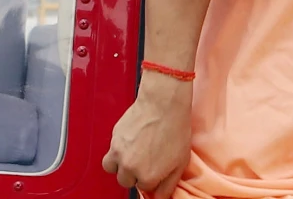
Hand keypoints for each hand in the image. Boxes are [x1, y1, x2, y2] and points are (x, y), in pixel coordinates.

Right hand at [102, 74, 193, 198]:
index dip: (151, 177)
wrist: (164, 103)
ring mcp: (119, 153)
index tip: (156, 168)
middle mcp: (130, 167)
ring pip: (112, 167)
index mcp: (147, 176)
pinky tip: (132, 140)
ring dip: (120, 164)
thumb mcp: (180, 161)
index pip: (143, 187)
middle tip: (145, 160)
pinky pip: (111, 150)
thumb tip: (160, 196)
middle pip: (125, 180)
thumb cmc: (175, 128)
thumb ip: (168, 184)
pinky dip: (118, 148)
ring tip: (133, 153)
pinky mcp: (114, 138)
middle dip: (134, 173)